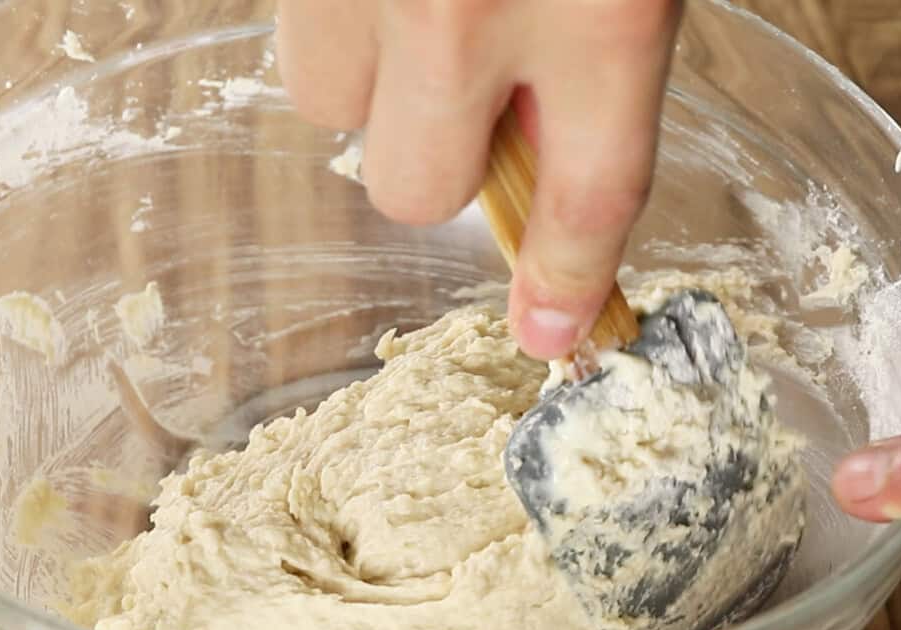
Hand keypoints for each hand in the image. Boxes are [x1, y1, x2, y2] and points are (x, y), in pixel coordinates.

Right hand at [276, 1, 682, 359]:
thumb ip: (600, 52)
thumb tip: (546, 147)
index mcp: (602, 13)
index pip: (587, 200)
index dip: (569, 276)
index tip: (552, 326)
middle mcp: (464, 11)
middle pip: (416, 190)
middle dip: (444, 156)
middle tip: (473, 84)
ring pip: (332, 109)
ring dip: (375, 82)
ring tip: (421, 2)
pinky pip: (298, 35)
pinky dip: (340, 17)